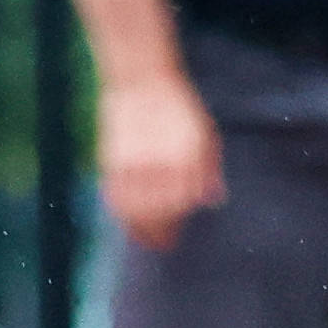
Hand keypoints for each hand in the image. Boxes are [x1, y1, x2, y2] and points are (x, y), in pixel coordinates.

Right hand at [99, 73, 224, 250]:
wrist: (143, 82)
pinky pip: (115, 192)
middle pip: (159, 210)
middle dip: (158, 233)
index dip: (175, 225)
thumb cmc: (179, 109)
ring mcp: (138, 160)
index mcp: (191, 157)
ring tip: (141, 237)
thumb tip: (212, 200)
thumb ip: (209, 168)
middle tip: (159, 245)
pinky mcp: (115, 156)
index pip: (183, 203)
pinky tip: (122, 216)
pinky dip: (118, 209)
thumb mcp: (205, 135)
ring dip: (137, 226)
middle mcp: (165, 162)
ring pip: (136, 207)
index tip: (171, 239)